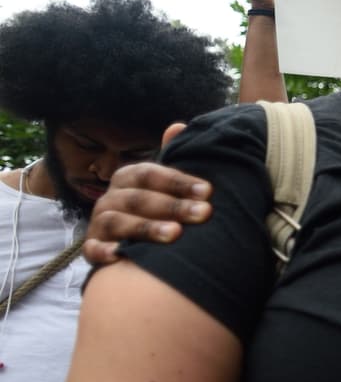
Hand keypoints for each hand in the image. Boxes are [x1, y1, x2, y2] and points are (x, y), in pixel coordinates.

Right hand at [84, 157, 211, 264]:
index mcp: (127, 178)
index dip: (178, 182)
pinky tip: (120, 255)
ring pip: (118, 222)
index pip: (149, 174)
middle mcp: (110, 198)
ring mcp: (99, 223)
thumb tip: (179, 126)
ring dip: (146, 228)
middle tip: (203, 213)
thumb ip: (172, 156)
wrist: (130, 241)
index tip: (208, 191)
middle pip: (138, 199)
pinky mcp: (93, 248)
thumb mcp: (164, 182)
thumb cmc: (155, 207)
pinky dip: (104, 252)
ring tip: (175, 233)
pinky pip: (93, 250)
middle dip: (173, 206)